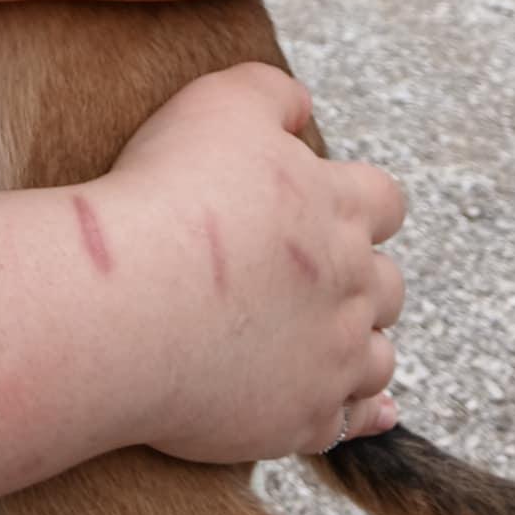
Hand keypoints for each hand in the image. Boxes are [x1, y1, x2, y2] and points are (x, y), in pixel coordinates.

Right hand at [90, 64, 403, 464]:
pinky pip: (353, 423)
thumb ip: (271, 91)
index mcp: (335, 207)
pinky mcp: (300, 417)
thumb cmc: (167, 194)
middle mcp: (349, 284)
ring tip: (318, 339)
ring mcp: (330, 358)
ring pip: (377, 356)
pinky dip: (360, 415)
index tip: (316, 203)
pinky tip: (355, 408)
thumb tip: (300, 105)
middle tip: (302, 274)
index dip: (355, 199)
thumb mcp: (218, 102)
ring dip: (357, 345)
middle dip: (356, 276)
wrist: (127, 298)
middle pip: (387, 283)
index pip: (383, 199)